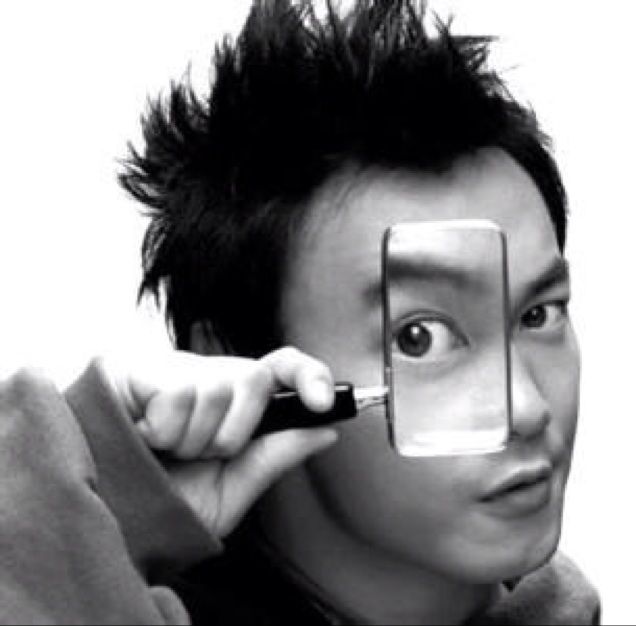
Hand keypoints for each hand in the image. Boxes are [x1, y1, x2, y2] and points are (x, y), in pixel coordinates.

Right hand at [105, 347, 337, 540]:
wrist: (107, 513)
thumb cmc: (168, 498)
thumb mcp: (231, 488)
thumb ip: (276, 456)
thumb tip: (327, 431)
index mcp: (239, 404)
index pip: (284, 368)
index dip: (310, 376)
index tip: (323, 404)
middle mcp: (212, 378)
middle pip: (255, 378)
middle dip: (232, 433)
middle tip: (198, 456)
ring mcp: (177, 370)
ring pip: (217, 389)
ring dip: (193, 439)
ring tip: (164, 450)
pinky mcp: (142, 368)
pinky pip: (178, 395)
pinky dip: (163, 431)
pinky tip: (142, 436)